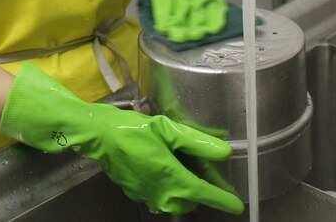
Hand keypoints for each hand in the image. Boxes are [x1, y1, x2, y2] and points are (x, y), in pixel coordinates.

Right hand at [0, 64, 243, 214]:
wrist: (98, 136)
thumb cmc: (133, 129)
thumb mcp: (167, 129)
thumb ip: (197, 142)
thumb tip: (224, 152)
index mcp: (173, 177)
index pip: (205, 194)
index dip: (223, 200)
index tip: (237, 205)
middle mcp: (162, 193)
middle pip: (190, 201)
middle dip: (200, 191)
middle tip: (203, 171)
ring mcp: (147, 196)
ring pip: (174, 202)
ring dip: (182, 191)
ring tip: (182, 170)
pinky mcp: (136, 194)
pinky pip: (158, 197)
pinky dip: (166, 188)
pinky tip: (161, 169)